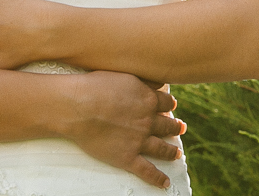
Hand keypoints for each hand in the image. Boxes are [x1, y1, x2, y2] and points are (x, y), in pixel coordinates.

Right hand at [53, 71, 185, 189]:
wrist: (78, 107)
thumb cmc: (96, 87)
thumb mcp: (126, 75)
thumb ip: (144, 81)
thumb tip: (158, 82)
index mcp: (148, 100)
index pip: (167, 103)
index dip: (170, 105)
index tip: (171, 107)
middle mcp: (148, 121)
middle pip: (168, 125)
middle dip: (176, 127)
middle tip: (180, 128)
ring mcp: (139, 141)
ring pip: (162, 148)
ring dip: (172, 151)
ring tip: (177, 154)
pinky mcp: (127, 157)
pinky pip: (147, 170)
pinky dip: (157, 178)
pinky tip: (164, 183)